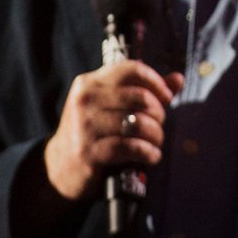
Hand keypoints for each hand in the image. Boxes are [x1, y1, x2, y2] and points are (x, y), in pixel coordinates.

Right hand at [40, 60, 182, 201]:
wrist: (59, 167)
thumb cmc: (93, 131)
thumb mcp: (111, 106)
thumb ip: (144, 91)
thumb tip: (178, 79)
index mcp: (89, 82)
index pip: (132, 69)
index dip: (156, 82)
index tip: (166, 97)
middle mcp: (84, 100)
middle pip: (140, 97)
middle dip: (158, 112)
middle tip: (159, 124)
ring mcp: (84, 127)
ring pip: (138, 124)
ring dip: (156, 135)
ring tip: (157, 142)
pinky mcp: (88, 153)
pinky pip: (131, 148)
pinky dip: (148, 152)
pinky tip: (152, 156)